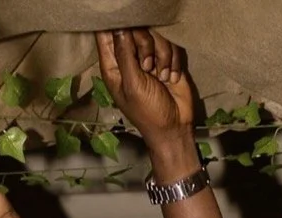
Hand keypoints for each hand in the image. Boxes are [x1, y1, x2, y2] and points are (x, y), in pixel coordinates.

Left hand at [95, 28, 192, 148]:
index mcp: (114, 66)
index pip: (107, 34)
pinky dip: (173, 61)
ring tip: (161, 77)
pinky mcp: (167, 60)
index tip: (128, 36)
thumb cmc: (148, 112)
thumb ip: (125, 54)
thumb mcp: (133, 85)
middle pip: (135, 29)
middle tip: (148, 66)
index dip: (116, 28)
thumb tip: (119, 27)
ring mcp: (149, 58)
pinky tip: (171, 79)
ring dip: (162, 56)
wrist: (175, 127)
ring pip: (156, 36)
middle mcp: (130, 58)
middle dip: (145, 45)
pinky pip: (171, 45)